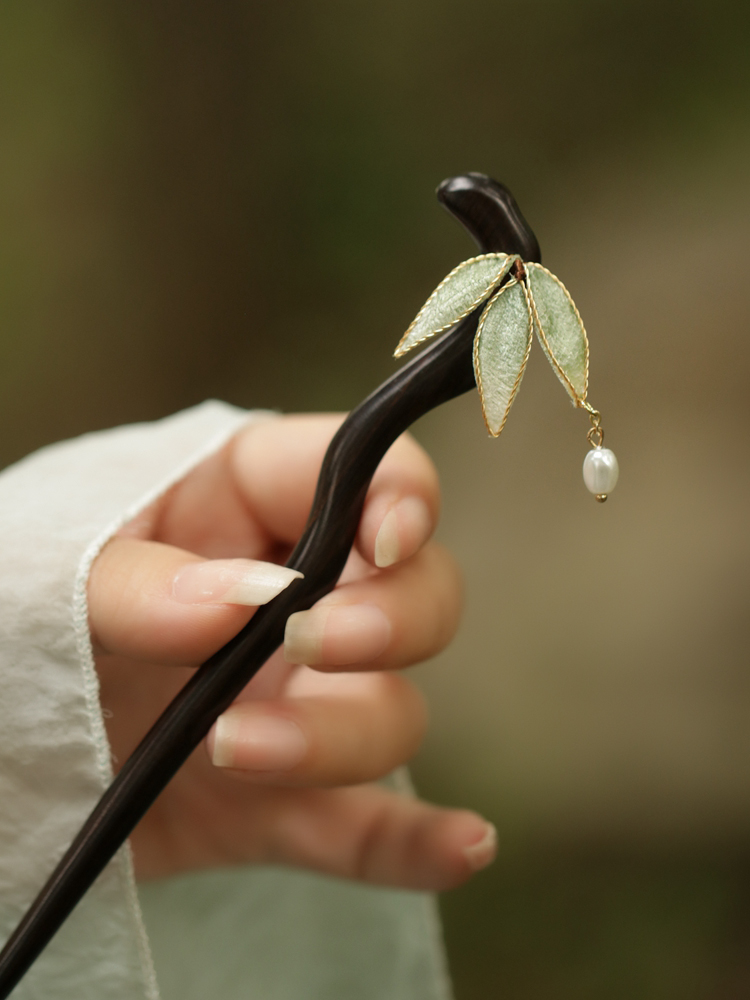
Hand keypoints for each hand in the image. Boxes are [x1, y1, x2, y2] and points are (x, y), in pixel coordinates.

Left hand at [89, 414, 495, 889]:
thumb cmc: (16, 610)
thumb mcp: (50, 571)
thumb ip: (138, 579)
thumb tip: (240, 599)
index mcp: (247, 504)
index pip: (367, 476)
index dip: (401, 499)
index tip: (385, 543)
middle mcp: (297, 599)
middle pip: (416, 596)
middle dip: (390, 621)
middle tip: (311, 643)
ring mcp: (296, 701)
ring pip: (389, 712)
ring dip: (338, 735)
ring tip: (233, 748)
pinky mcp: (281, 799)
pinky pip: (367, 824)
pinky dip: (416, 842)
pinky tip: (463, 848)